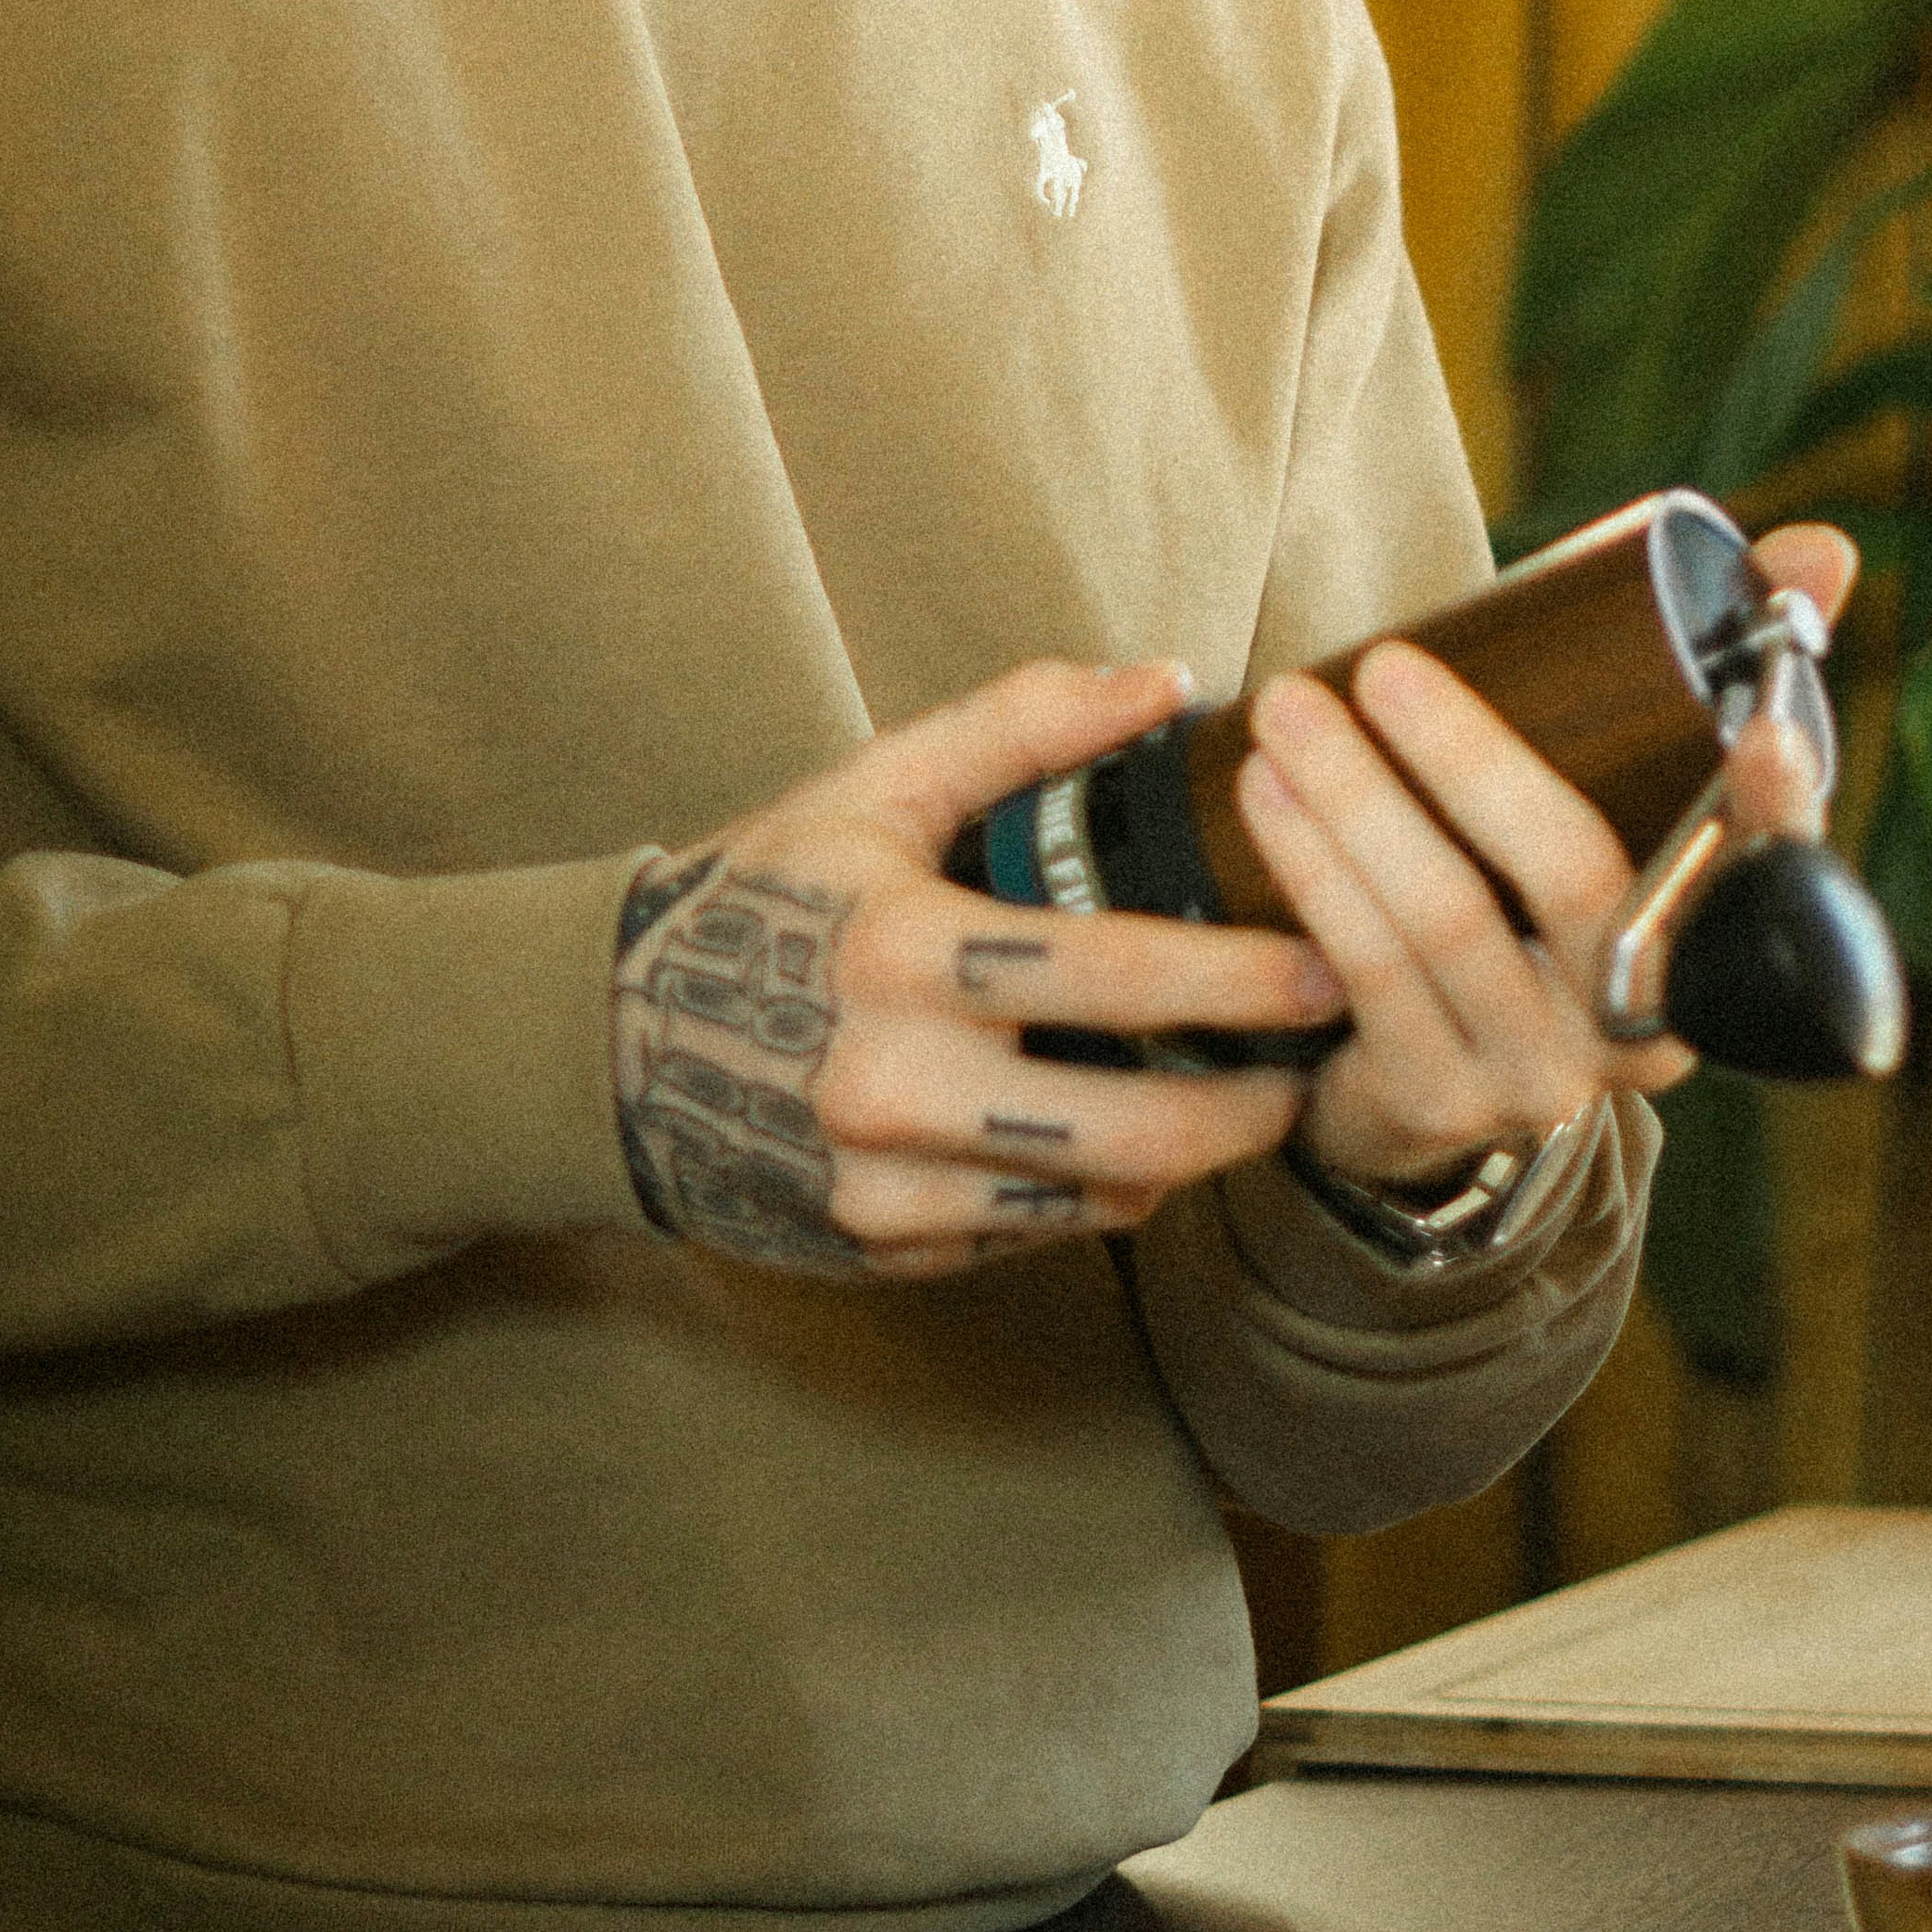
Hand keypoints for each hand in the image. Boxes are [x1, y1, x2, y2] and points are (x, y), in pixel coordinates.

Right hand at [611, 658, 1342, 1281]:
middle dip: (1245, 1111)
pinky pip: (1032, 1236)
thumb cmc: (763, 898)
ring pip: (1093, 1201)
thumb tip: (1170, 681)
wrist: (607, 1047)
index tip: (1324, 972)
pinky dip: (1092, 1194)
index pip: (1110, 976)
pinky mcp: (882, 1250)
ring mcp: (885, 1185)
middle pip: (1127, 1130)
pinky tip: (1122, 1144)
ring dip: (1182, 1162)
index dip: (1237, 983)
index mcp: (901, 952)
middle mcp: (893, 1083)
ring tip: (1238, 1107)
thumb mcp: (875, 788)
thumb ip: (1023, 724)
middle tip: (1309, 1071)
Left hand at [1244, 523, 1861, 1194]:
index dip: (1777, 806)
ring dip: (1354, 801)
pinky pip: (1367, 972)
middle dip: (1470, 758)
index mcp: (1720, 939)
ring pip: (1447, 921)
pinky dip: (1311, 868)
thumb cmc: (1546, 874)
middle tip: (1383, 664)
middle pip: (1577, 878)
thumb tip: (1822, 547)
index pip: (1772, 867)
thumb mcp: (1628, 785)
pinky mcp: (1441, 1098)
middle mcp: (1651, 1022)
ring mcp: (1546, 1074)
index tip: (1765, 727)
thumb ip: (1715, 662)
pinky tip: (1263, 793)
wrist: (1438, 1056)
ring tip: (1289, 707)